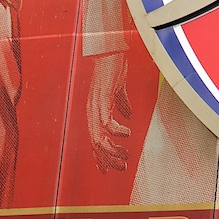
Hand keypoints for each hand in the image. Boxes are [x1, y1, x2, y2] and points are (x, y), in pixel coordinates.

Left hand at [86, 52, 133, 172]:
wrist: (110, 49)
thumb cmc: (113, 66)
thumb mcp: (118, 89)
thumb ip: (121, 103)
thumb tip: (127, 115)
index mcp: (95, 111)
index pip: (95, 140)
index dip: (100, 157)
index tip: (110, 170)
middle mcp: (91, 111)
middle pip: (95, 144)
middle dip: (108, 159)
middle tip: (122, 167)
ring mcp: (95, 106)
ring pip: (98, 138)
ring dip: (112, 150)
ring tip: (125, 155)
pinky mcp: (101, 98)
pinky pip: (105, 122)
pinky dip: (116, 131)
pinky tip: (127, 134)